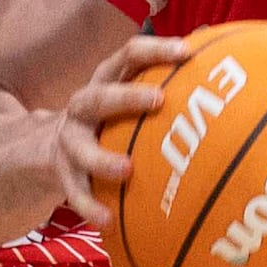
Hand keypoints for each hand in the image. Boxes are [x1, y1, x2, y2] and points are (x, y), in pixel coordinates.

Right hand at [59, 34, 192, 222]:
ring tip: (127, 170)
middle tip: (158, 100)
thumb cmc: (110, 116)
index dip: (155, 51)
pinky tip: (107, 220)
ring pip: (82, 149)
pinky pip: (75, 192)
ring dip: (103, 159)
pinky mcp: (63, 174)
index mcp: (105, 80)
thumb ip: (164, 76)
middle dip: (127, 96)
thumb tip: (216, 46)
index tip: (186, 52)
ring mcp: (71, 141)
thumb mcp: (128, 90)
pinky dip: (90, 206)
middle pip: (100, 97)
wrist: (50, 146)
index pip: (128, 56)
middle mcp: (84, 106)